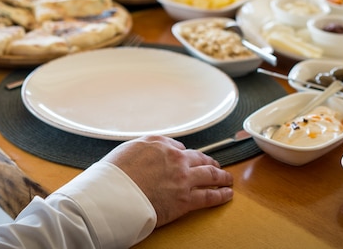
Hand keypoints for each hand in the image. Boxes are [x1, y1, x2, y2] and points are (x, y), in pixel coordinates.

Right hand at [102, 135, 232, 227]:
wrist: (114, 195)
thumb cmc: (115, 175)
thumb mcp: (127, 149)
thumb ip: (144, 147)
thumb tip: (154, 150)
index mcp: (159, 144)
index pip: (178, 148)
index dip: (183, 154)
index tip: (187, 158)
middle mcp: (175, 158)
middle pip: (199, 158)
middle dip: (209, 161)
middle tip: (214, 165)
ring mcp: (183, 178)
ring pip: (210, 174)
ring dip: (221, 176)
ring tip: (226, 178)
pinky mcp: (186, 200)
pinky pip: (209, 196)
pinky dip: (221, 194)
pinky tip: (227, 193)